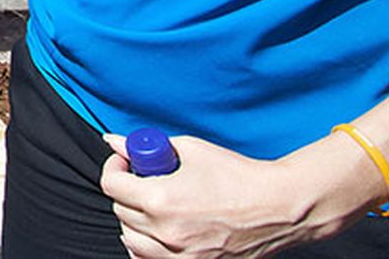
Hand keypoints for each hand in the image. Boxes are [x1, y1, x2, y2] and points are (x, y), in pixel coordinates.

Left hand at [99, 134, 360, 258]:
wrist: (277, 207)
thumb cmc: (237, 175)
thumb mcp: (190, 149)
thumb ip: (147, 146)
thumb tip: (114, 141)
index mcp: (161, 199)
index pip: (112, 185)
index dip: (115, 168)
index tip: (125, 162)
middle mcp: (165, 232)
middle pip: (120, 211)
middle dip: (127, 191)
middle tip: (143, 179)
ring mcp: (179, 255)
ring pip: (131, 239)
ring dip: (134, 220)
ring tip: (153, 205)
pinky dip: (147, 247)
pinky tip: (159, 232)